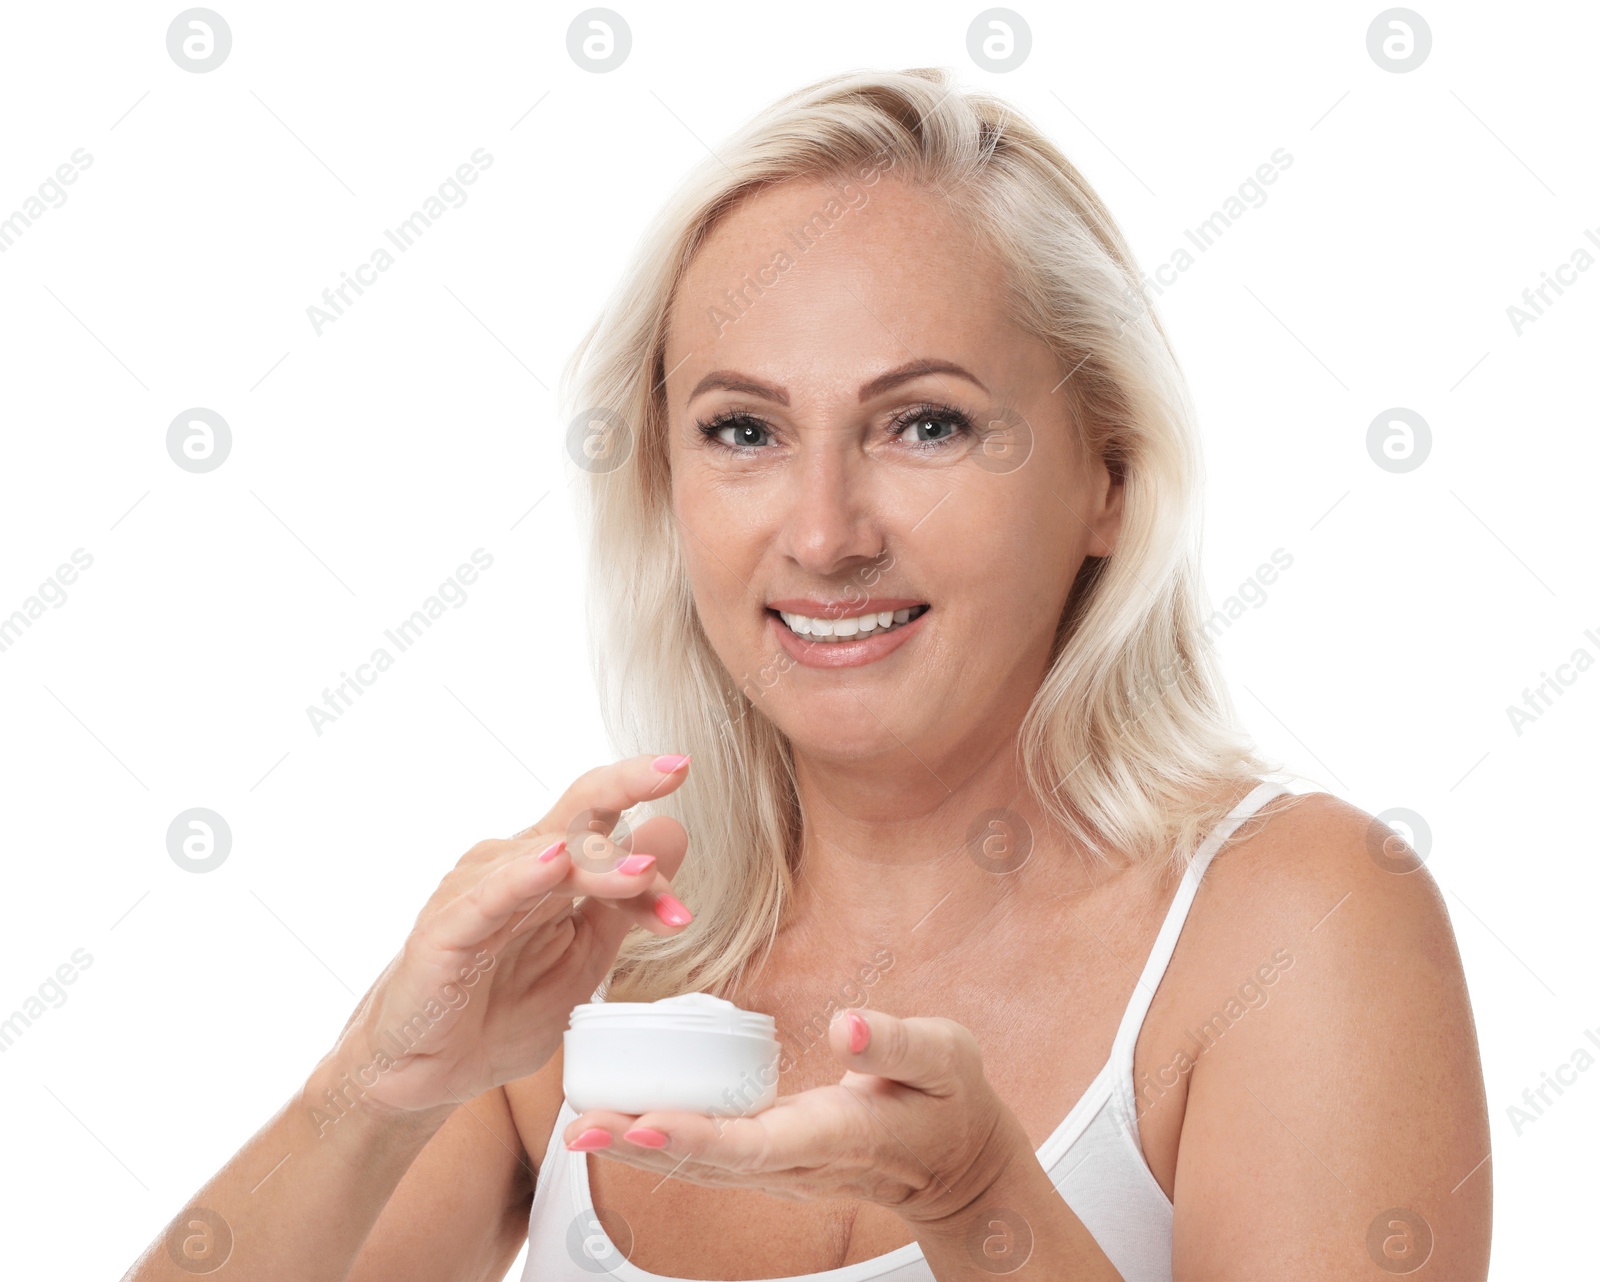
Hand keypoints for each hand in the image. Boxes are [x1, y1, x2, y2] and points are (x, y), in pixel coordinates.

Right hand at [324, 754, 696, 1115]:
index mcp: (544, 867)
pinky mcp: (445, 933)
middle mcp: (508, 865)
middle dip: (628, 808)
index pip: (594, 808)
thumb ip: (626, 903)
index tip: (684, 769)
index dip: (636, 784)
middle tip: (674, 809)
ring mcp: (474, 894)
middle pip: (576, 820)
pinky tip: (554, 865)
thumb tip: (675, 832)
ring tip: (644, 874)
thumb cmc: (497, 1012)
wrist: (424, 1074)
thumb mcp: (584, 959)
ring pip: (545, 859)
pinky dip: (522, 879)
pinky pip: (488, 899)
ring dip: (600, 867)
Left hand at [562, 1006, 1024, 1228]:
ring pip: (699, 1164)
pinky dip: (661, 1137)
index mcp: (836, 1135)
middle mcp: (797, 1162)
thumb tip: (844, 1025)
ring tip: (581, 1123)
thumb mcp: (946, 1058)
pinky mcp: (772, 1154)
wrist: (959, 1161)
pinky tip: (624, 1117)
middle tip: (579, 1125)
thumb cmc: (950, 1100)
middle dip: (640, 1145)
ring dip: (637, 1145)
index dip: (695, 1137)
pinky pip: (709, 1152)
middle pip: (708, 1161)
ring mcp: (781, 1166)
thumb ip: (896, 1042)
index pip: (755, 1143)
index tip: (642, 1126)